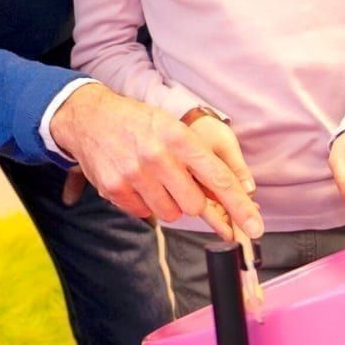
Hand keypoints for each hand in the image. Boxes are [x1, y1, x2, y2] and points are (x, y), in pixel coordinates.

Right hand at [49, 84, 262, 238]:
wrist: (89, 117)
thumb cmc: (138, 123)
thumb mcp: (172, 128)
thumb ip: (200, 160)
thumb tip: (233, 193)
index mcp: (178, 136)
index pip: (218, 178)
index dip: (240, 207)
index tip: (255, 227)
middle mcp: (157, 155)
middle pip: (194, 204)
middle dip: (192, 202)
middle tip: (178, 185)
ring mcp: (134, 173)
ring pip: (170, 213)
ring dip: (168, 203)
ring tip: (153, 179)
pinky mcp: (115, 188)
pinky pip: (144, 214)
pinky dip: (144, 204)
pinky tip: (135, 182)